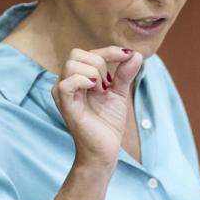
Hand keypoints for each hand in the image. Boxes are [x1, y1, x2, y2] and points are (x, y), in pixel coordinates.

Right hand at [50, 46, 142, 169]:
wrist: (105, 149)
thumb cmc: (108, 122)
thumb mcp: (120, 92)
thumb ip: (125, 73)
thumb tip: (136, 54)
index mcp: (79, 77)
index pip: (89, 52)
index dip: (110, 51)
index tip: (128, 56)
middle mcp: (67, 82)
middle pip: (77, 54)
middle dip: (100, 63)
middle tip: (108, 85)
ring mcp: (63, 93)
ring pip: (72, 64)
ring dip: (94, 73)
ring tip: (101, 91)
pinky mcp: (64, 105)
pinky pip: (66, 83)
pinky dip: (83, 80)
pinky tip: (96, 89)